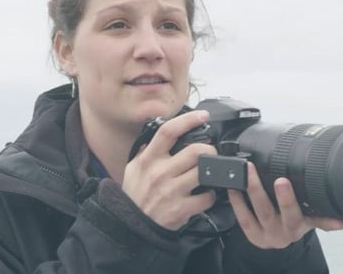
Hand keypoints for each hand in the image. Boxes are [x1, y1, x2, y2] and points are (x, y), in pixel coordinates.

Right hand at [121, 110, 216, 230]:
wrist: (131, 226)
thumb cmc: (136, 195)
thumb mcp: (134, 168)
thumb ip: (148, 150)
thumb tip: (166, 132)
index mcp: (148, 159)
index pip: (168, 131)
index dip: (188, 120)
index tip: (202, 116)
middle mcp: (159, 173)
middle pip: (196, 151)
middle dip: (209, 150)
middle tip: (210, 154)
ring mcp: (170, 191)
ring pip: (204, 172)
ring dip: (212, 172)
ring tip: (208, 174)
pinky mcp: (180, 209)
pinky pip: (207, 197)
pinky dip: (210, 196)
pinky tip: (204, 195)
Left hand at [228, 162, 342, 248]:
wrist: (281, 240)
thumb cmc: (296, 223)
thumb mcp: (311, 220)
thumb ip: (324, 218)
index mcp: (298, 227)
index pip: (298, 214)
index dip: (289, 199)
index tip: (284, 181)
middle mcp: (280, 232)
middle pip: (271, 211)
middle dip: (268, 192)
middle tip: (265, 173)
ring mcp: (264, 234)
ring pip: (255, 212)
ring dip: (250, 191)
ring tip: (246, 172)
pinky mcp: (251, 235)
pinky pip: (242, 218)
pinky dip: (237, 202)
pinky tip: (233, 186)